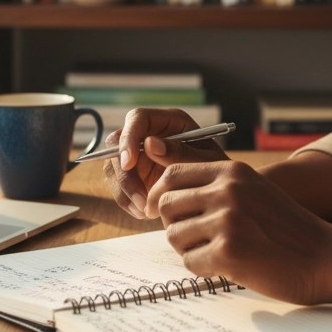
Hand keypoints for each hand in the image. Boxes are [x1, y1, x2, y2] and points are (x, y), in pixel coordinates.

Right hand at [103, 107, 227, 219]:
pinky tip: (144, 213)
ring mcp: (138, 153)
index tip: (128, 164)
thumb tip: (149, 144)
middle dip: (124, 173)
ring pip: (113, 166)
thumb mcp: (206, 162)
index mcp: (168, 121)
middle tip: (141, 199)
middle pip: (117, 143)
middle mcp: (149, 133)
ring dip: (124, 190)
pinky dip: (126, 200)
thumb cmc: (217, 171)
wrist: (217, 194)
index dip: (128, 138)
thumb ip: (181, 152)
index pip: (137, 118)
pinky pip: (118, 185)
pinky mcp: (134, 174)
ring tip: (146, 211)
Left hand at [147, 159, 331, 304]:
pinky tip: (228, 267)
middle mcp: (227, 190)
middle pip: (167, 203)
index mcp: (232, 171)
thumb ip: (216, 188)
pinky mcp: (227, 252)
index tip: (159, 210)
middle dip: (172, 224)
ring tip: (216, 253)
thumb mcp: (253, 191)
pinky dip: (203, 269)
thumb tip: (164, 198)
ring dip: (189, 249)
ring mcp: (227, 220)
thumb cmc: (287, 229)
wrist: (326, 257)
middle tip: (192, 238)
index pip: (173, 173)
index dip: (160, 193)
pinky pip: (190, 262)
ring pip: (174, 236)